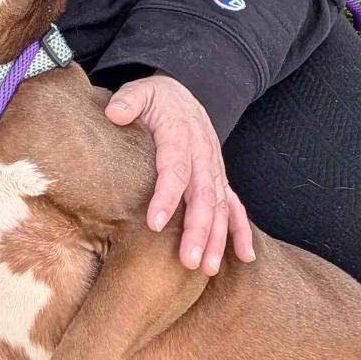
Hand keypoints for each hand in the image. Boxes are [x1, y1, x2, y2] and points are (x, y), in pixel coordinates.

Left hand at [104, 71, 255, 275]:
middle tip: (188, 260)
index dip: (166, 197)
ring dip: (217, 238)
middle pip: (202, 196)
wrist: (183, 95)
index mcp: (180, 135)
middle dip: (198, 230)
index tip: (154, 223)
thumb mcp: (141, 91)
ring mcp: (214, 169)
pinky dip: (241, 230)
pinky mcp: (219, 179)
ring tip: (207, 268)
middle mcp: (203, 155)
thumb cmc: (157, 99)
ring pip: (219, 206)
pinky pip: (235, 206)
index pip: (175, 169)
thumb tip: (115, 113)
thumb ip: (129, 100)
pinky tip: (245, 256)